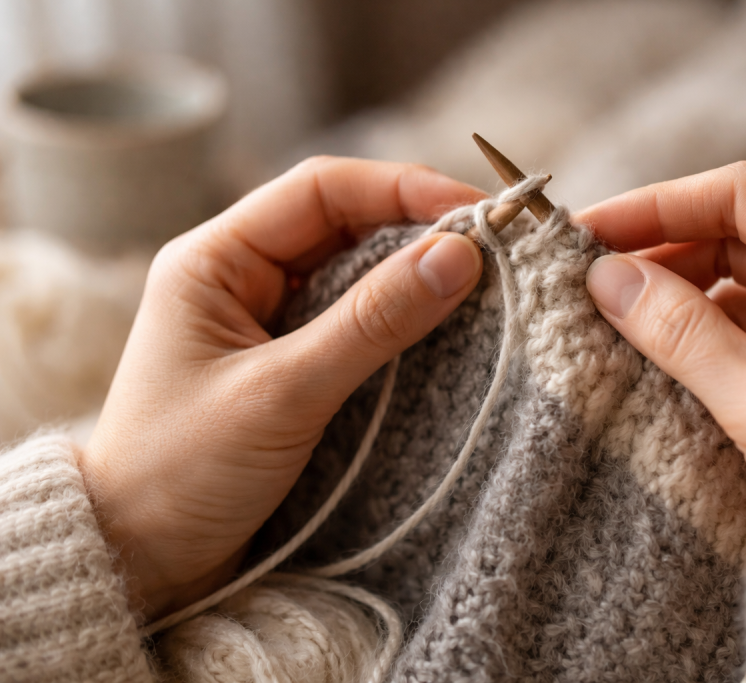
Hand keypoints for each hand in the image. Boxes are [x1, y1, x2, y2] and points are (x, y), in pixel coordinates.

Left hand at [80, 158, 484, 618]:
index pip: (322, 190)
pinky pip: (360, 322)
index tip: (477, 211)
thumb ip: (372, 322)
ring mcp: (270, 320)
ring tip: (485, 283)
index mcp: (214, 259)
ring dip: (418, 276)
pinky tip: (448, 327)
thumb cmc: (181, 471)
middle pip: (347, 224)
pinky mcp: (294, 363)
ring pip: (359, 273)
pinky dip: (404, 321)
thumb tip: (459, 255)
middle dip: (420, 230)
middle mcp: (243, 275)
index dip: (404, 189)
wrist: (143, 559)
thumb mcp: (282, 393)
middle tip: (497, 247)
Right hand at [578, 162, 745, 516]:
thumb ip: (682, 332)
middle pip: (738, 238)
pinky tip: (653, 355)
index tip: (590, 230)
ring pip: (740, 288)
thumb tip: (605, 278)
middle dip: (661, 255)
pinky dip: (701, 339)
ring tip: (609, 319)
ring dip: (676, 300)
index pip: (743, 198)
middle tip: (587, 278)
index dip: (659, 206)